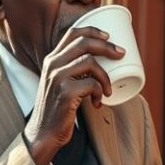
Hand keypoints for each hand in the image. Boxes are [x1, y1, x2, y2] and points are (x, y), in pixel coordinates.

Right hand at [25, 26, 124, 164]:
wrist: (43, 133)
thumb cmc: (57, 109)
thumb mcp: (59, 83)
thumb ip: (72, 71)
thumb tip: (101, 63)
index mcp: (52, 59)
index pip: (72, 34)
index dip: (93, 31)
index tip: (108, 36)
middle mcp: (52, 65)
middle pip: (84, 43)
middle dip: (107, 46)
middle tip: (121, 54)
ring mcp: (57, 78)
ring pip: (90, 62)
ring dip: (105, 76)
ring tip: (107, 90)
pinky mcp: (65, 93)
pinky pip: (92, 84)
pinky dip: (100, 93)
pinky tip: (97, 103)